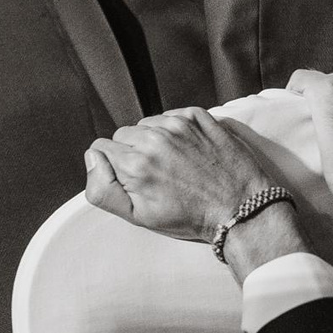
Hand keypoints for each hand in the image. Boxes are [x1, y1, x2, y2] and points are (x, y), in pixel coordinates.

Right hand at [84, 109, 276, 243]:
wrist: (240, 208)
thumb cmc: (191, 217)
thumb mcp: (139, 217)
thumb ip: (103, 190)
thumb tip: (92, 159)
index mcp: (135, 164)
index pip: (101, 148)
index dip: (113, 166)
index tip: (133, 179)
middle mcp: (154, 138)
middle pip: (123, 134)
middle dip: (133, 152)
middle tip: (156, 174)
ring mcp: (178, 124)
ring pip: (147, 123)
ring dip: (154, 139)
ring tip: (174, 164)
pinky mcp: (198, 116)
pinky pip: (171, 115)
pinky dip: (175, 129)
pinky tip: (187, 151)